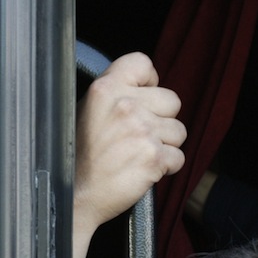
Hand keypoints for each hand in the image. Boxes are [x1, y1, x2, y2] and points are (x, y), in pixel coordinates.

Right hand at [74, 52, 185, 236]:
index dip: (150, 82)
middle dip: (162, 119)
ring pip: (179, 130)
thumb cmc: (81, 155)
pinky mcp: (155, 157)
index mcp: (106, 89)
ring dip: (166, 144)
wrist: (76, 194)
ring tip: (139, 153)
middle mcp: (126, 106)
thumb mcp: (89, 110)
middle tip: (140, 135)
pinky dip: (167, 166)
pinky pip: (179, 157)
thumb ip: (117, 94)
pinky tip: (145, 168)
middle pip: (172, 100)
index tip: (145, 97)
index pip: (143, 63)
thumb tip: (147, 86)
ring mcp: (142, 131)